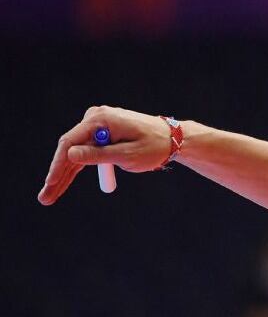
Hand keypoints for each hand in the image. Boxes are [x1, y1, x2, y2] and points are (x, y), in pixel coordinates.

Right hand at [38, 106, 173, 204]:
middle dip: (58, 175)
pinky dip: (76, 169)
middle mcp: (96, 118)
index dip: (57, 165)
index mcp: (101, 119)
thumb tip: (69, 154)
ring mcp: (98, 125)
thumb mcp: (127, 155)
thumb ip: (98, 155)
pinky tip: (61, 185)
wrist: (173, 139)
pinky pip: (85, 153)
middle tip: (45, 198)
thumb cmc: (153, 146)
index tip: (50, 184)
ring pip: (76, 154)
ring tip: (49, 197)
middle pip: (69, 150)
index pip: (70, 142)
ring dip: (64, 176)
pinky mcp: (102, 134)